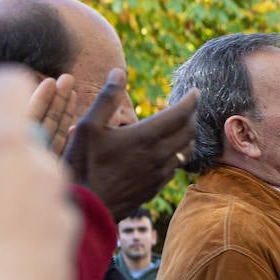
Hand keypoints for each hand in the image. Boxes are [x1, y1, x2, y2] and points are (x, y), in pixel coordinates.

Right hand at [64, 68, 198, 218]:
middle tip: (187, 106)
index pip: (181, 113)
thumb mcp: (88, 126)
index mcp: (145, 137)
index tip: (196, 91)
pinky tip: (168, 151)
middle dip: (191, 115)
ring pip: (185, 150)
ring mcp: (160, 173)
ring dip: (187, 135)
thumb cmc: (83, 164)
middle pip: (188, 131)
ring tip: (180, 126)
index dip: (191, 100)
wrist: (87, 207)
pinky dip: (178, 153)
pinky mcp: (156, 187)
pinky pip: (176, 166)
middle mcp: (159, 155)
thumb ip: (106, 98)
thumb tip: (119, 72)